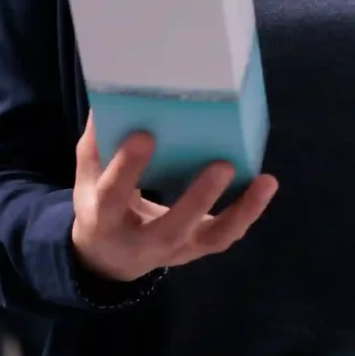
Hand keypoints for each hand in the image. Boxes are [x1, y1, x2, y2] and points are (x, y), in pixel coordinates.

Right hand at [68, 118, 277, 285]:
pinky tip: (264, 185)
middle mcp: (142, 241)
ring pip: (211, 238)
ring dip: (241, 211)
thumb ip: (98, 142)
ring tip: (265, 182)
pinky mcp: (196, 249)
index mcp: (105, 217)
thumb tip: (109, 97)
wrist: (109, 258)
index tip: (144, 135)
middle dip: (199, 197)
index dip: (128, 167)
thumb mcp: (89, 177)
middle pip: (172, 226)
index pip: (114, 194)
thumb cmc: (100, 205)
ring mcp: (174, 250)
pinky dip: (247, 212)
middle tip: (223, 165)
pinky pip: (225, 234)